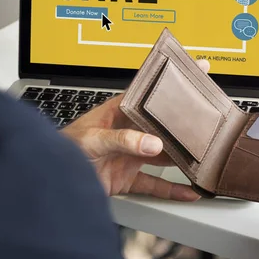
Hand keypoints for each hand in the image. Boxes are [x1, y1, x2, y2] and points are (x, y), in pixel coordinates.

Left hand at [61, 60, 209, 201]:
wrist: (49, 180)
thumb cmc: (62, 150)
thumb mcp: (92, 139)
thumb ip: (122, 140)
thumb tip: (151, 143)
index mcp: (118, 112)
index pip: (149, 93)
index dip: (171, 82)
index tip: (194, 68)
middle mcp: (128, 132)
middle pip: (162, 124)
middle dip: (183, 122)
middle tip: (208, 117)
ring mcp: (130, 155)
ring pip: (164, 154)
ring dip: (182, 156)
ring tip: (203, 155)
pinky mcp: (128, 178)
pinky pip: (156, 184)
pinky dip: (172, 189)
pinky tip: (188, 190)